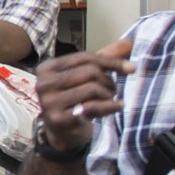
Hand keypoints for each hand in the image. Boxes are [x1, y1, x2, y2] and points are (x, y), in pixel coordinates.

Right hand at [34, 39, 133, 153]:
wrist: (60, 131)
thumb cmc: (74, 99)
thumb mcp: (84, 76)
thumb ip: (104, 58)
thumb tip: (128, 43)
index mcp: (47, 68)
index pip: (84, 57)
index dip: (111, 62)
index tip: (131, 68)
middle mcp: (44, 83)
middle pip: (90, 72)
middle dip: (108, 80)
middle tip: (113, 89)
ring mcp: (50, 102)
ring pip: (93, 89)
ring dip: (109, 94)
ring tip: (110, 98)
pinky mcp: (59, 119)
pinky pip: (93, 107)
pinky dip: (110, 106)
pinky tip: (117, 106)